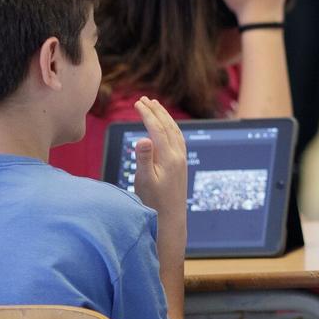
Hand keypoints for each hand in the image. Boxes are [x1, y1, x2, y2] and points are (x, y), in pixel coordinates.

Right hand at [132, 97, 187, 218]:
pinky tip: (166, 128)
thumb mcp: (144, 181)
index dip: (147, 114)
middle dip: (156, 111)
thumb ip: (144, 158)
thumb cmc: (154, 202)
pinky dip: (171, 128)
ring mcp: (182, 160)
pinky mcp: (182, 165)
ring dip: (165, 117)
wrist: (171, 218)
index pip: (157, 129)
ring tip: (155, 106)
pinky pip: (178, 139)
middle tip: (144, 99)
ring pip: (175, 132)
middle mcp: (178, 156)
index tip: (137, 103)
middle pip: (168, 126)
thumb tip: (144, 138)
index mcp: (169, 158)